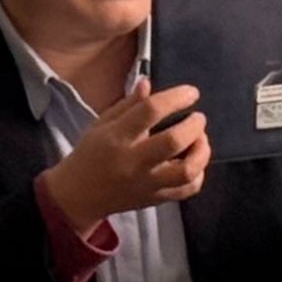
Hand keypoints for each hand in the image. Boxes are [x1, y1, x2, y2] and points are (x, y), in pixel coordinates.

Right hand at [38, 84, 209, 228]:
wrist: (80, 195)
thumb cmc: (92, 153)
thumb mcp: (103, 123)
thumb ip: (129, 104)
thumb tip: (148, 82)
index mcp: (118, 136)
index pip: (151, 111)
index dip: (176, 97)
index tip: (191, 92)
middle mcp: (134, 161)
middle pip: (173, 141)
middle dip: (194, 125)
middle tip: (198, 117)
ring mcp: (146, 183)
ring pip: (186, 171)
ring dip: (201, 151)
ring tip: (199, 139)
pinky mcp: (155, 199)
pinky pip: (187, 190)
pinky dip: (198, 175)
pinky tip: (194, 162)